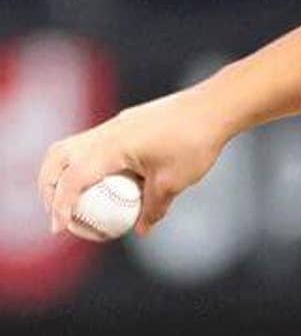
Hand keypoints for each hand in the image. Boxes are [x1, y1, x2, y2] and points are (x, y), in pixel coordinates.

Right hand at [37, 86, 232, 236]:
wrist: (215, 106)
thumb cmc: (195, 142)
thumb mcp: (173, 182)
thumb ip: (153, 208)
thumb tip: (141, 229)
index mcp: (110, 147)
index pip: (72, 179)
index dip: (61, 206)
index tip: (60, 228)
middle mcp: (105, 132)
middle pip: (58, 157)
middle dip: (49, 186)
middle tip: (57, 212)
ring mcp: (114, 124)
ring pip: (72, 146)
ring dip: (64, 172)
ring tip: (73, 198)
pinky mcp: (125, 122)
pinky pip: (92, 143)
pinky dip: (85, 162)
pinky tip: (104, 180)